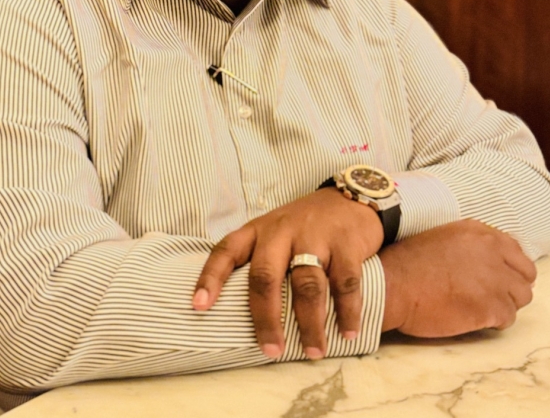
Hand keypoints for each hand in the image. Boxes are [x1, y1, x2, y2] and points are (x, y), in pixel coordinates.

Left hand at [193, 187, 383, 358]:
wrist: (350, 198)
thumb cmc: (305, 226)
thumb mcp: (275, 233)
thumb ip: (260, 262)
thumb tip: (240, 314)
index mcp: (258, 231)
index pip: (226, 250)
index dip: (210, 278)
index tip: (199, 306)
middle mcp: (282, 231)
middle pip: (266, 276)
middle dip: (266, 318)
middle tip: (271, 349)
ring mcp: (315, 235)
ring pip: (307, 284)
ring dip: (310, 323)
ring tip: (313, 351)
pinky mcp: (345, 243)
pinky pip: (345, 282)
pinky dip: (347, 310)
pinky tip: (348, 332)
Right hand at [380, 220, 536, 336]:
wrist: (391, 284)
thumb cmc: (407, 264)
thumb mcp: (441, 238)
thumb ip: (470, 244)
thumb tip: (488, 260)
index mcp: (477, 231)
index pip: (515, 250)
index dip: (507, 267)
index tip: (496, 277)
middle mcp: (490, 249)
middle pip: (525, 273)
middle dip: (512, 286)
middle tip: (491, 295)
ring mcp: (493, 277)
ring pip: (521, 297)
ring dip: (505, 304)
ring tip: (480, 308)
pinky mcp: (491, 306)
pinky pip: (508, 318)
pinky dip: (494, 321)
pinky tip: (472, 318)